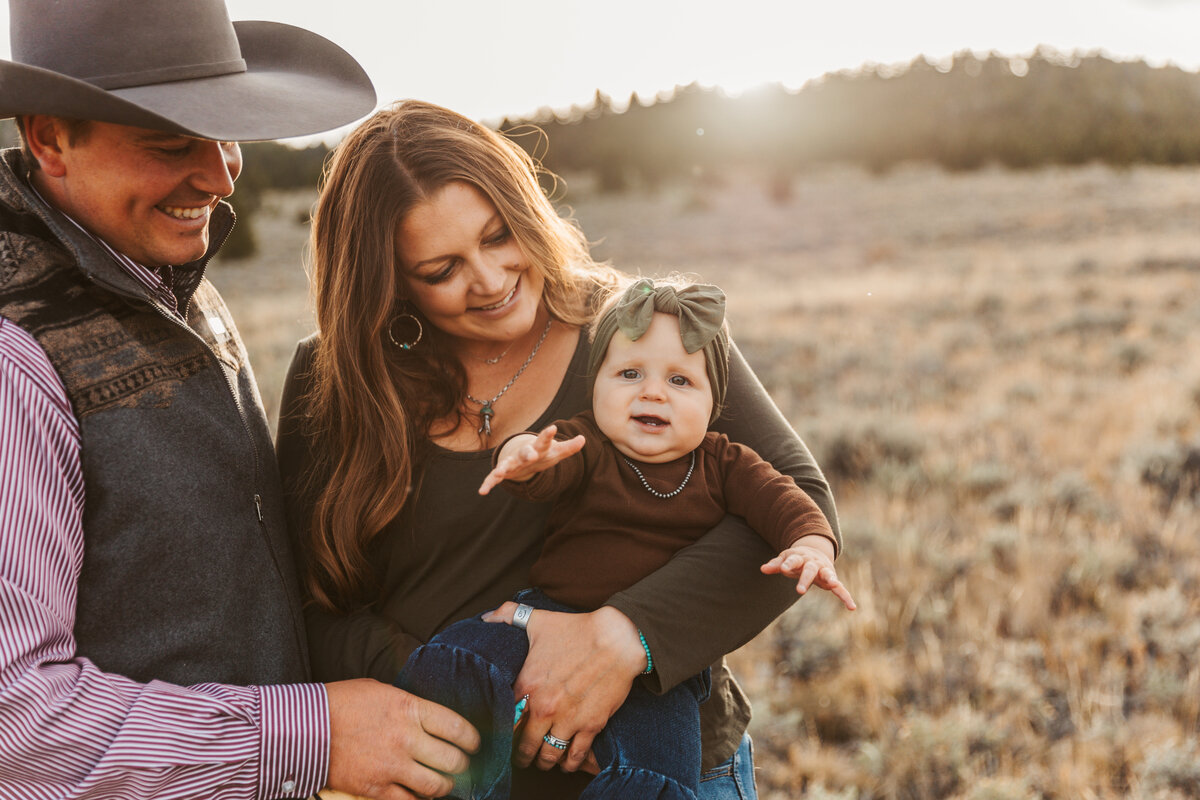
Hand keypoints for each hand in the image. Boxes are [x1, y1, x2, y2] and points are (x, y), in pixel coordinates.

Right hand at [324, 679, 479, 799]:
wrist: (306, 727)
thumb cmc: (342, 703)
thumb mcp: (382, 691)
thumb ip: (409, 707)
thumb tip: (431, 720)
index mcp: (409, 708)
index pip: (457, 727)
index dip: (472, 739)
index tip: (474, 743)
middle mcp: (405, 738)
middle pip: (452, 760)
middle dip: (462, 765)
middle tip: (461, 764)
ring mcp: (391, 766)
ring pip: (436, 786)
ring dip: (445, 787)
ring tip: (445, 783)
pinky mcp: (375, 789)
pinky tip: (420, 795)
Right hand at [478, 425, 585, 494]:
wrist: (525, 458)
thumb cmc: (544, 454)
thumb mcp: (557, 452)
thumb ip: (570, 447)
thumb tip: (584, 439)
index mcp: (539, 448)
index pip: (545, 440)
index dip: (548, 435)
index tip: (553, 428)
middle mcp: (524, 454)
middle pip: (526, 452)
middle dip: (527, 453)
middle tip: (531, 454)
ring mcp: (513, 462)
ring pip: (507, 464)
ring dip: (503, 468)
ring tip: (500, 472)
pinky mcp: (504, 472)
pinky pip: (494, 478)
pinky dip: (488, 484)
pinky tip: (482, 491)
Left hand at [482, 603, 644, 772]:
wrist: (617, 638)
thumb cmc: (577, 629)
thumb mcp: (538, 619)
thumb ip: (508, 615)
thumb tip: (487, 617)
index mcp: (527, 685)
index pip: (505, 721)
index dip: (502, 731)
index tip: (502, 735)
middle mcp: (544, 708)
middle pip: (523, 746)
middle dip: (520, 755)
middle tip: (519, 757)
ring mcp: (568, 719)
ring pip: (548, 755)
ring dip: (543, 762)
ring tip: (541, 761)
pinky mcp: (591, 725)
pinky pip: (575, 755)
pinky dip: (569, 764)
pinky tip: (565, 763)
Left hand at [761, 535, 856, 609]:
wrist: (815, 552)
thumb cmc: (796, 559)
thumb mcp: (785, 559)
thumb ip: (776, 564)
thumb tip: (762, 569)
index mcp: (800, 557)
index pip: (793, 560)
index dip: (787, 564)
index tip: (782, 569)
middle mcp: (814, 563)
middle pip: (810, 569)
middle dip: (805, 578)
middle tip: (799, 591)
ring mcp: (824, 570)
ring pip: (828, 574)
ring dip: (831, 579)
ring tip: (833, 584)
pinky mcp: (832, 580)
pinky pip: (840, 588)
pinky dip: (846, 597)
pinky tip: (852, 607)